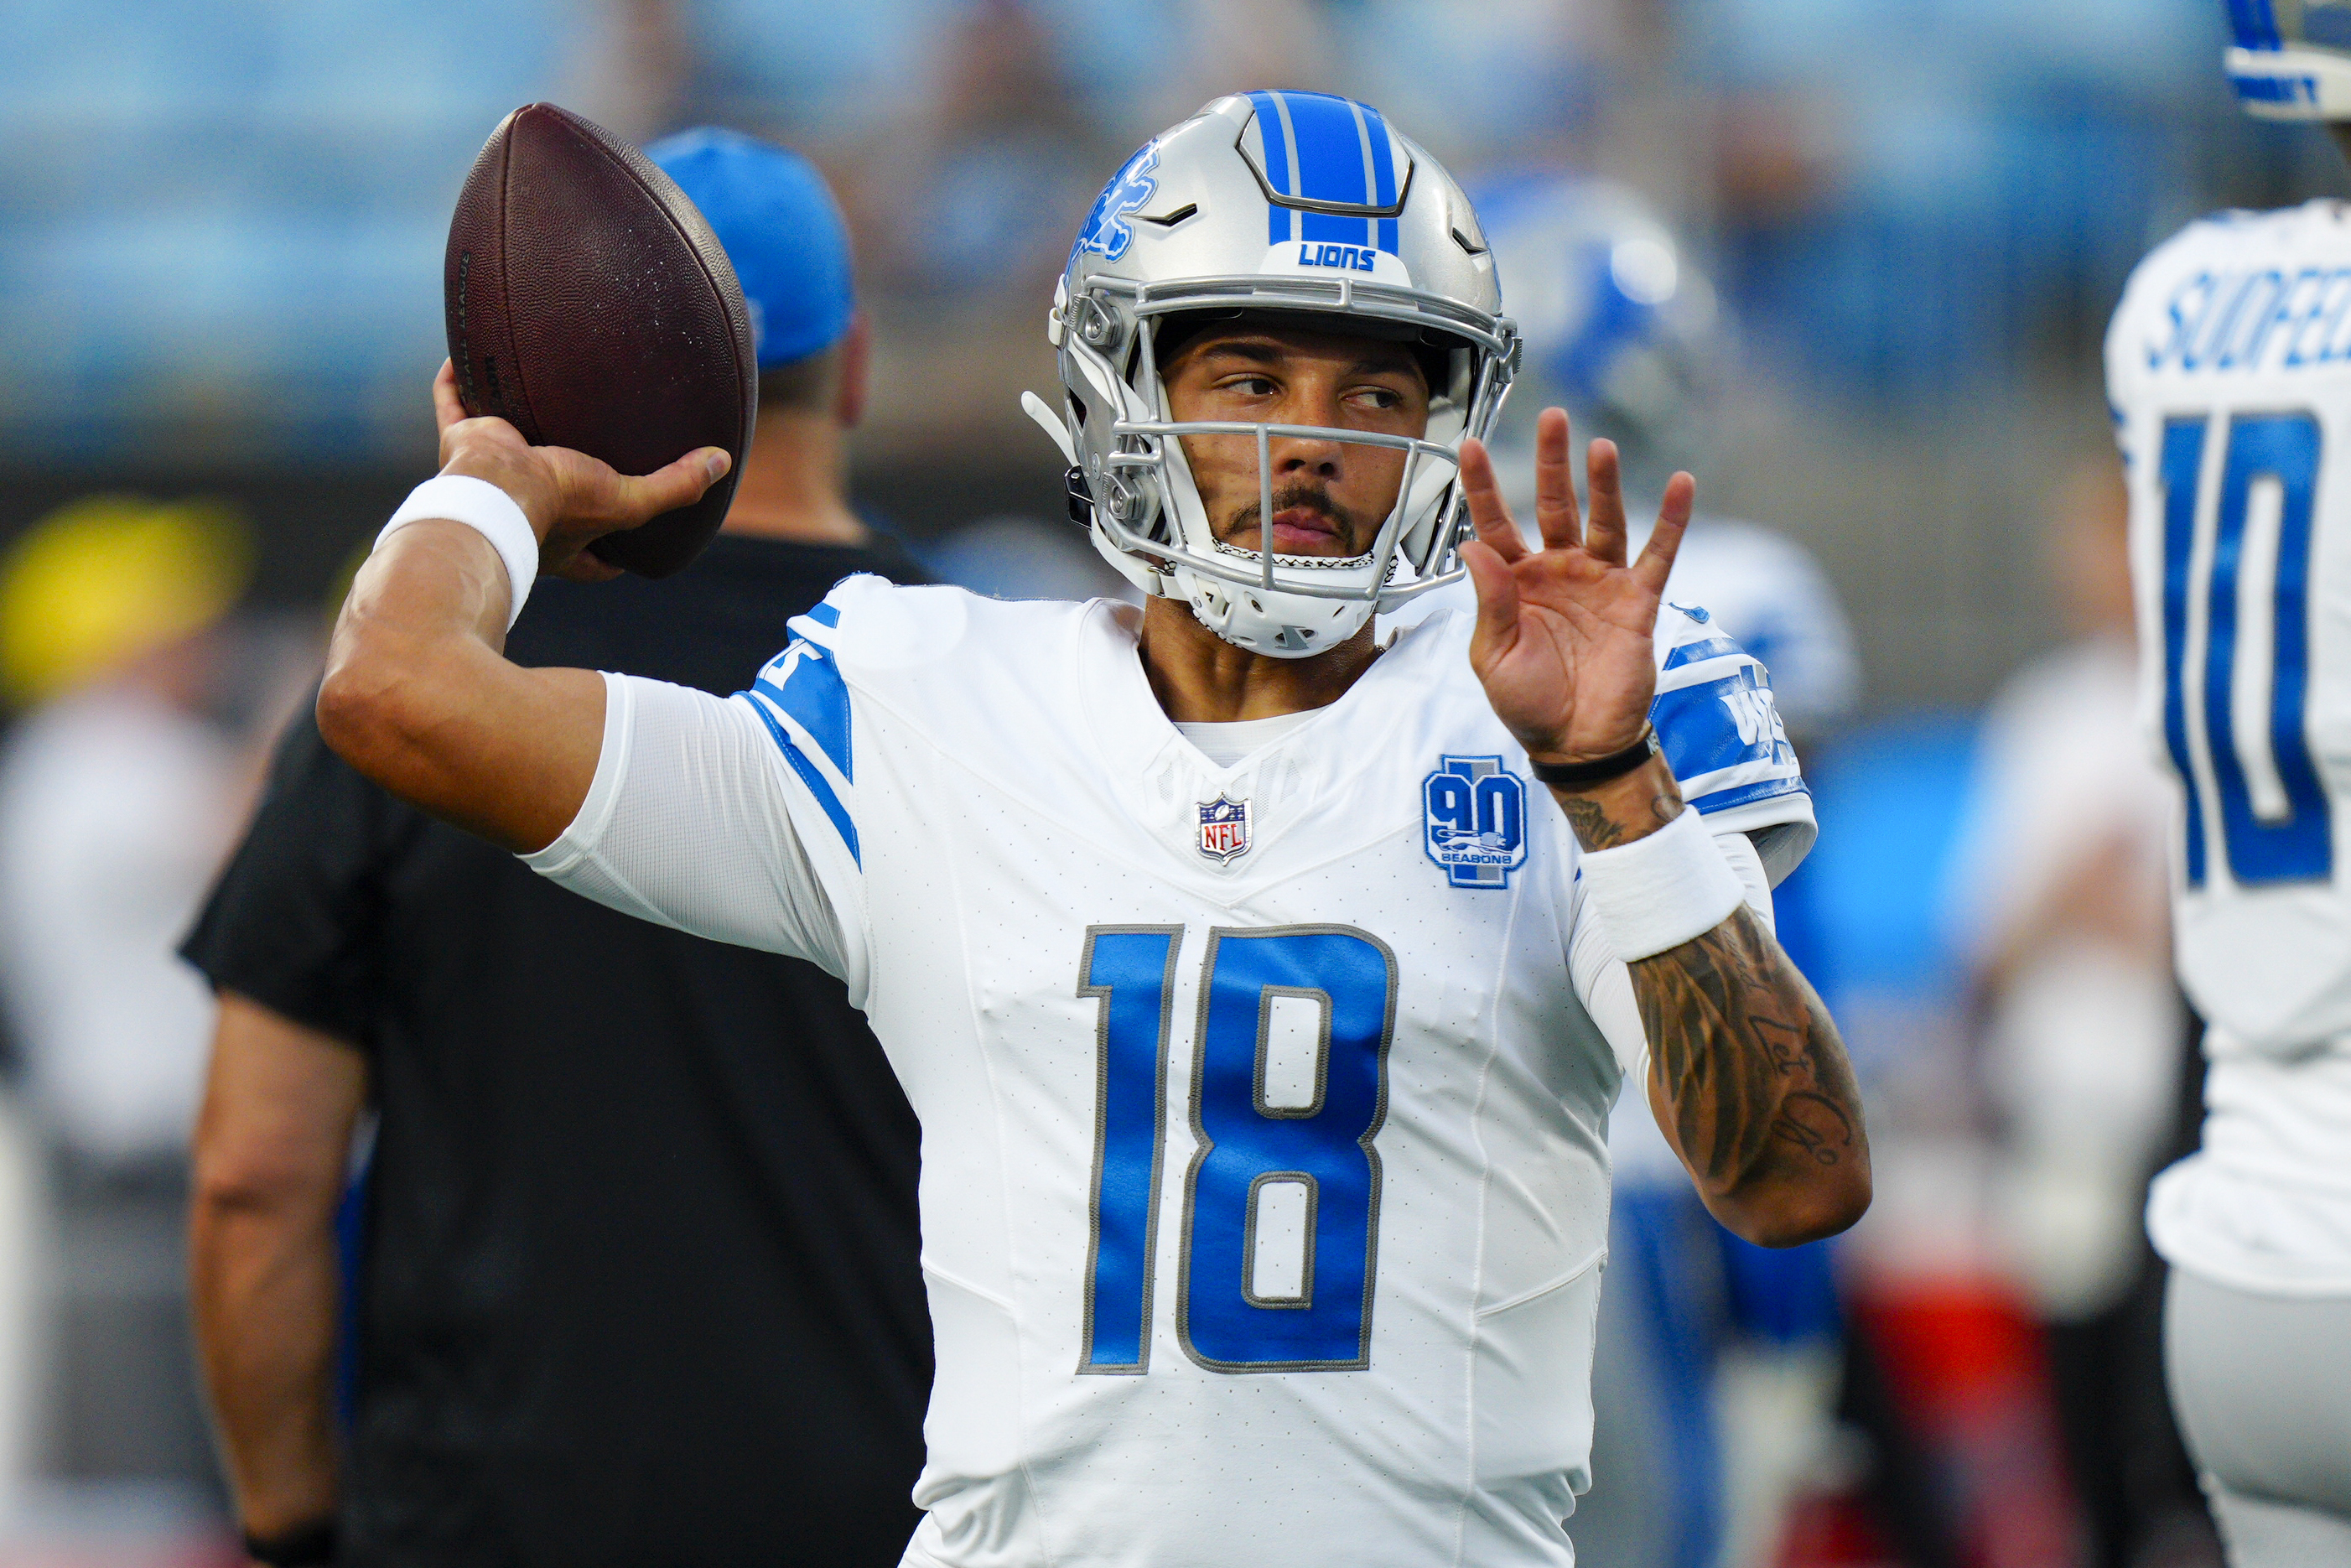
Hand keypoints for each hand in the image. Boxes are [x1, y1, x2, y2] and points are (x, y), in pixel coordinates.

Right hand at [429, 361, 728, 582]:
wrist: (497, 491)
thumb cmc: (561, 506)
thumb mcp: (630, 502)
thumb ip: (677, 487)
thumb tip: (721, 463)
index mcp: (563, 537)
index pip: (590, 560)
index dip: (608, 556)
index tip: (626, 547)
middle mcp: (525, 509)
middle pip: (545, 497)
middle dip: (557, 479)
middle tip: (578, 452)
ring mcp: (490, 473)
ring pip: (499, 446)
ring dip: (507, 421)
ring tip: (527, 393)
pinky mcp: (463, 440)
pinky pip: (454, 402)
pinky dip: (457, 380)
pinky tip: (465, 354)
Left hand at [1458, 407, 1692, 763]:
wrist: (1577, 745)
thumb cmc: (1527, 704)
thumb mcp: (1493, 656)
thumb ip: (1489, 602)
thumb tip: (1472, 548)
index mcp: (1514, 582)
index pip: (1495, 523)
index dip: (1482, 485)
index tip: (1467, 445)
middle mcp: (1557, 571)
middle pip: (1554, 504)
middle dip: (1553, 462)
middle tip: (1553, 418)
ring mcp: (1599, 583)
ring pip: (1604, 520)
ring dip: (1604, 484)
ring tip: (1600, 447)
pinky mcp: (1636, 601)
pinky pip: (1658, 554)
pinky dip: (1671, 520)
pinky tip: (1681, 484)